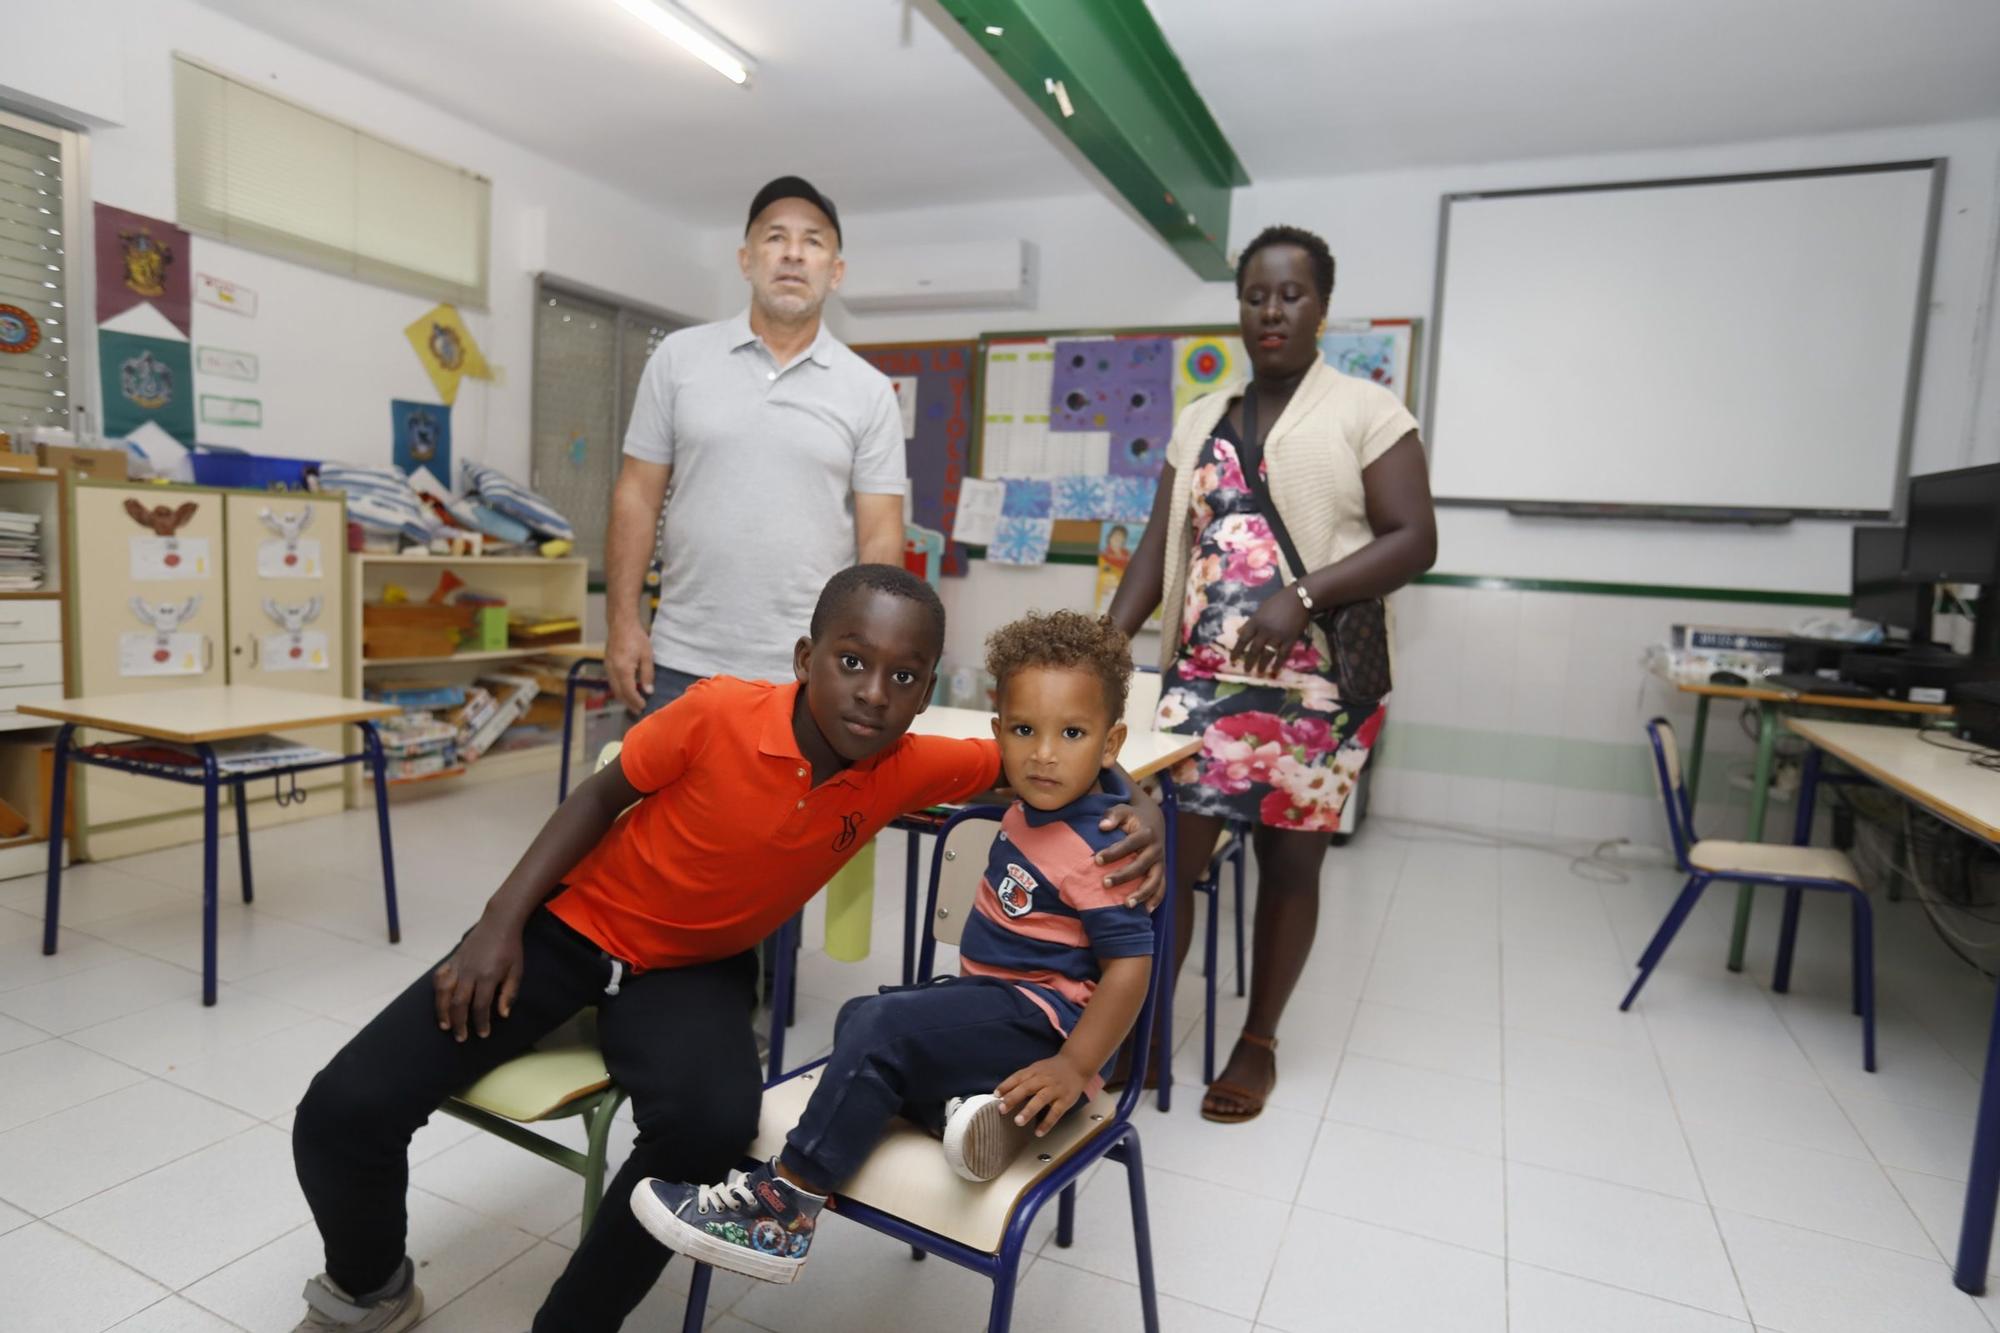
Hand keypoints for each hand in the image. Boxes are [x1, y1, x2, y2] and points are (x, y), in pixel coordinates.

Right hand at [433, 917, 524, 1040]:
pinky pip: (439, 977)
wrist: (498, 923)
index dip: (481, 1023)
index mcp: (488, 976)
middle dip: (459, 1023)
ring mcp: (459, 965)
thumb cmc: (510, 948)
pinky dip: (437, 990)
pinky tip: (439, 1002)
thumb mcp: (517, 970)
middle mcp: (470, 972)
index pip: (481, 1006)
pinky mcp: (452, 959)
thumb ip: (509, 993)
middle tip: (461, 1037)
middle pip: (459, 1003)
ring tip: (445, 1026)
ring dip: (443, 1011)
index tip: (483, 1034)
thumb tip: (503, 1015)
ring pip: (444, 992)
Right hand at [605, 620, 654, 713]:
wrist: (621, 623)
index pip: (628, 692)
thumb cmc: (636, 637)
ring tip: (633, 703)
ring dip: (622, 698)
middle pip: (619, 693)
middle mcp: (612, 671)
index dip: (636, 701)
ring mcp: (607, 667)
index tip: (643, 707)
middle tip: (638, 710)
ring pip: (613, 688)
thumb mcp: (647, 656)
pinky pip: (611, 681)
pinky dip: (619, 689)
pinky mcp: (607, 664)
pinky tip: (626, 690)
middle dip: (628, 703)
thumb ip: (647, 675)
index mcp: (623, 670)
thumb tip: (648, 691)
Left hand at [995, 1055, 1091, 1135]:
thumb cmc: (1052, 1070)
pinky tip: (1039, 1132)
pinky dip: (1047, 1122)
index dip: (1006, 1085)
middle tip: (1002, 1109)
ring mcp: (1055, 1089)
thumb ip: (1022, 1080)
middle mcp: (1044, 1079)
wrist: (1076, 1064)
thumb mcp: (1036, 1069)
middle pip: (1027, 1087)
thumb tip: (1003, 1093)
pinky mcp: (1066, 1099)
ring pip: (1041, 1099)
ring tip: (1018, 1121)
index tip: (996, 1095)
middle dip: (1014, 1098)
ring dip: (1029, 1110)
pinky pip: (1056, 1112)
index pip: (1018, 1077)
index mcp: (1034, 1071)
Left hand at [1097, 803, 1164, 908]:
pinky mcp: (1162, 871)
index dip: (1113, 853)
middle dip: (1123, 876)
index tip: (1096, 860)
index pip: (1129, 844)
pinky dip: (1155, 900)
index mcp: (1146, 833)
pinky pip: (1162, 888)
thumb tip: (1102, 826)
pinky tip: (1145, 912)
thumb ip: (1113, 815)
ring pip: (1155, 881)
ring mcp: (1161, 862)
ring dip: (1142, 894)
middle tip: (1104, 883)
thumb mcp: (1123, 809)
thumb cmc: (1132, 817)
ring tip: (1126, 905)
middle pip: (1141, 865)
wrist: (1154, 819)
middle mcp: (1156, 849)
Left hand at [1230, 587, 1310, 677]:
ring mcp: (1278, 636)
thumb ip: (1251, 622)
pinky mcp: (1290, 640)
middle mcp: (1265, 630)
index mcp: (1256, 621)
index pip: (1243, 639)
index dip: (1236, 651)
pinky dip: (1278, 664)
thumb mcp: (1261, 608)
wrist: (1300, 599)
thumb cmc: (1279, 601)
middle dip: (1249, 661)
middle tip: (1245, 670)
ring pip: (1267, 654)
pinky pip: (1282, 655)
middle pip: (1254, 649)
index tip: (1232, 660)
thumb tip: (1239, 632)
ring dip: (1262, 665)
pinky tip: (1274, 671)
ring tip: (1258, 672)